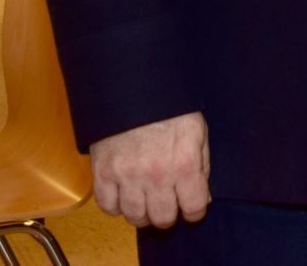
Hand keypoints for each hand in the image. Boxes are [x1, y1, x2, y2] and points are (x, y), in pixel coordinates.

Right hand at [90, 112, 209, 229]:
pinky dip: (116, 205)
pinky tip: (124, 194)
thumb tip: (203, 198)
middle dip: (168, 214)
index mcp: (185, 163)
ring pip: (135, 217)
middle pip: (162, 219)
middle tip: (167, 203)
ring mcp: (127, 176)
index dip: (194, 211)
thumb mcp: (197, 131)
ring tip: (145, 200)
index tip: (190, 207)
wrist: (134, 86)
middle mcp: (157, 175)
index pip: (193, 208)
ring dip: (142, 213)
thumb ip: (202, 166)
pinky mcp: (103, 172)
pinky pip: (107, 206)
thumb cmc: (171, 107)